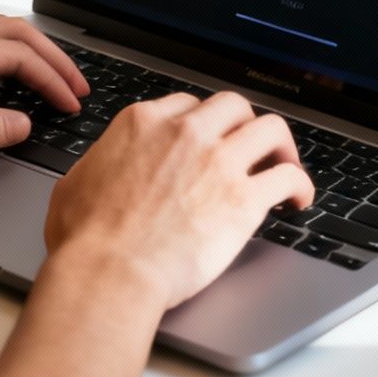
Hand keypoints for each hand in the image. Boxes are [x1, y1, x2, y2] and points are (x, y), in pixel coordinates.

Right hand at [43, 92, 312, 310]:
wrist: (110, 272)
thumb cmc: (86, 239)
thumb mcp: (77, 182)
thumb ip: (101, 163)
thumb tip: (103, 168)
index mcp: (143, 124)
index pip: (187, 104)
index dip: (202, 122)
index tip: (209, 139)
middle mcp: (185, 133)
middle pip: (233, 105)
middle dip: (244, 123)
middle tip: (249, 146)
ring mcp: (218, 162)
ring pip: (271, 129)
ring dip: (281, 146)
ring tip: (284, 164)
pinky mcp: (244, 199)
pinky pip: (289, 177)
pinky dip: (300, 185)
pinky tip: (298, 199)